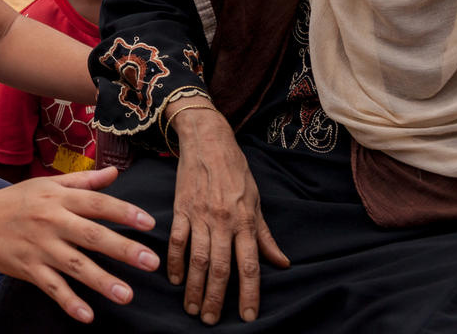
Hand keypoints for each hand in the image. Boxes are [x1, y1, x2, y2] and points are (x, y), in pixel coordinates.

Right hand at [0, 167, 158, 324]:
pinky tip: (87, 315)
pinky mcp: (28, 268)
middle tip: (151, 262)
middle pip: (91, 235)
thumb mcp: (47, 185)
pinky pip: (51, 287)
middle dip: (123, 249)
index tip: (149, 223)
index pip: (97, 204)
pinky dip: (68, 301)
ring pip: (75, 265)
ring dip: (102, 281)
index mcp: (59, 199)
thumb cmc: (16, 200)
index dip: (123, 212)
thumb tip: (115, 173)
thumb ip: (84, 182)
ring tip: (127, 295)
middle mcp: (51, 221)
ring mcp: (40, 247)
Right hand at [168, 106, 288, 324]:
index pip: (249, 265)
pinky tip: (174, 279)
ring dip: (195, 286)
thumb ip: (265, 235)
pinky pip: (177, 240)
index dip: (249, 294)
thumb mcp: (255, 200)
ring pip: (197, 258)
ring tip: (193, 308)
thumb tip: (282, 263)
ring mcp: (199, 215)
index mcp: (245, 221)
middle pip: (220, 268)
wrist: (207, 140)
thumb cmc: (235, 170)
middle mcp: (223, 221)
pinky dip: (174, 261)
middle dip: (216, 298)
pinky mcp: (180, 208)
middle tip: (211, 320)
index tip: (248, 317)